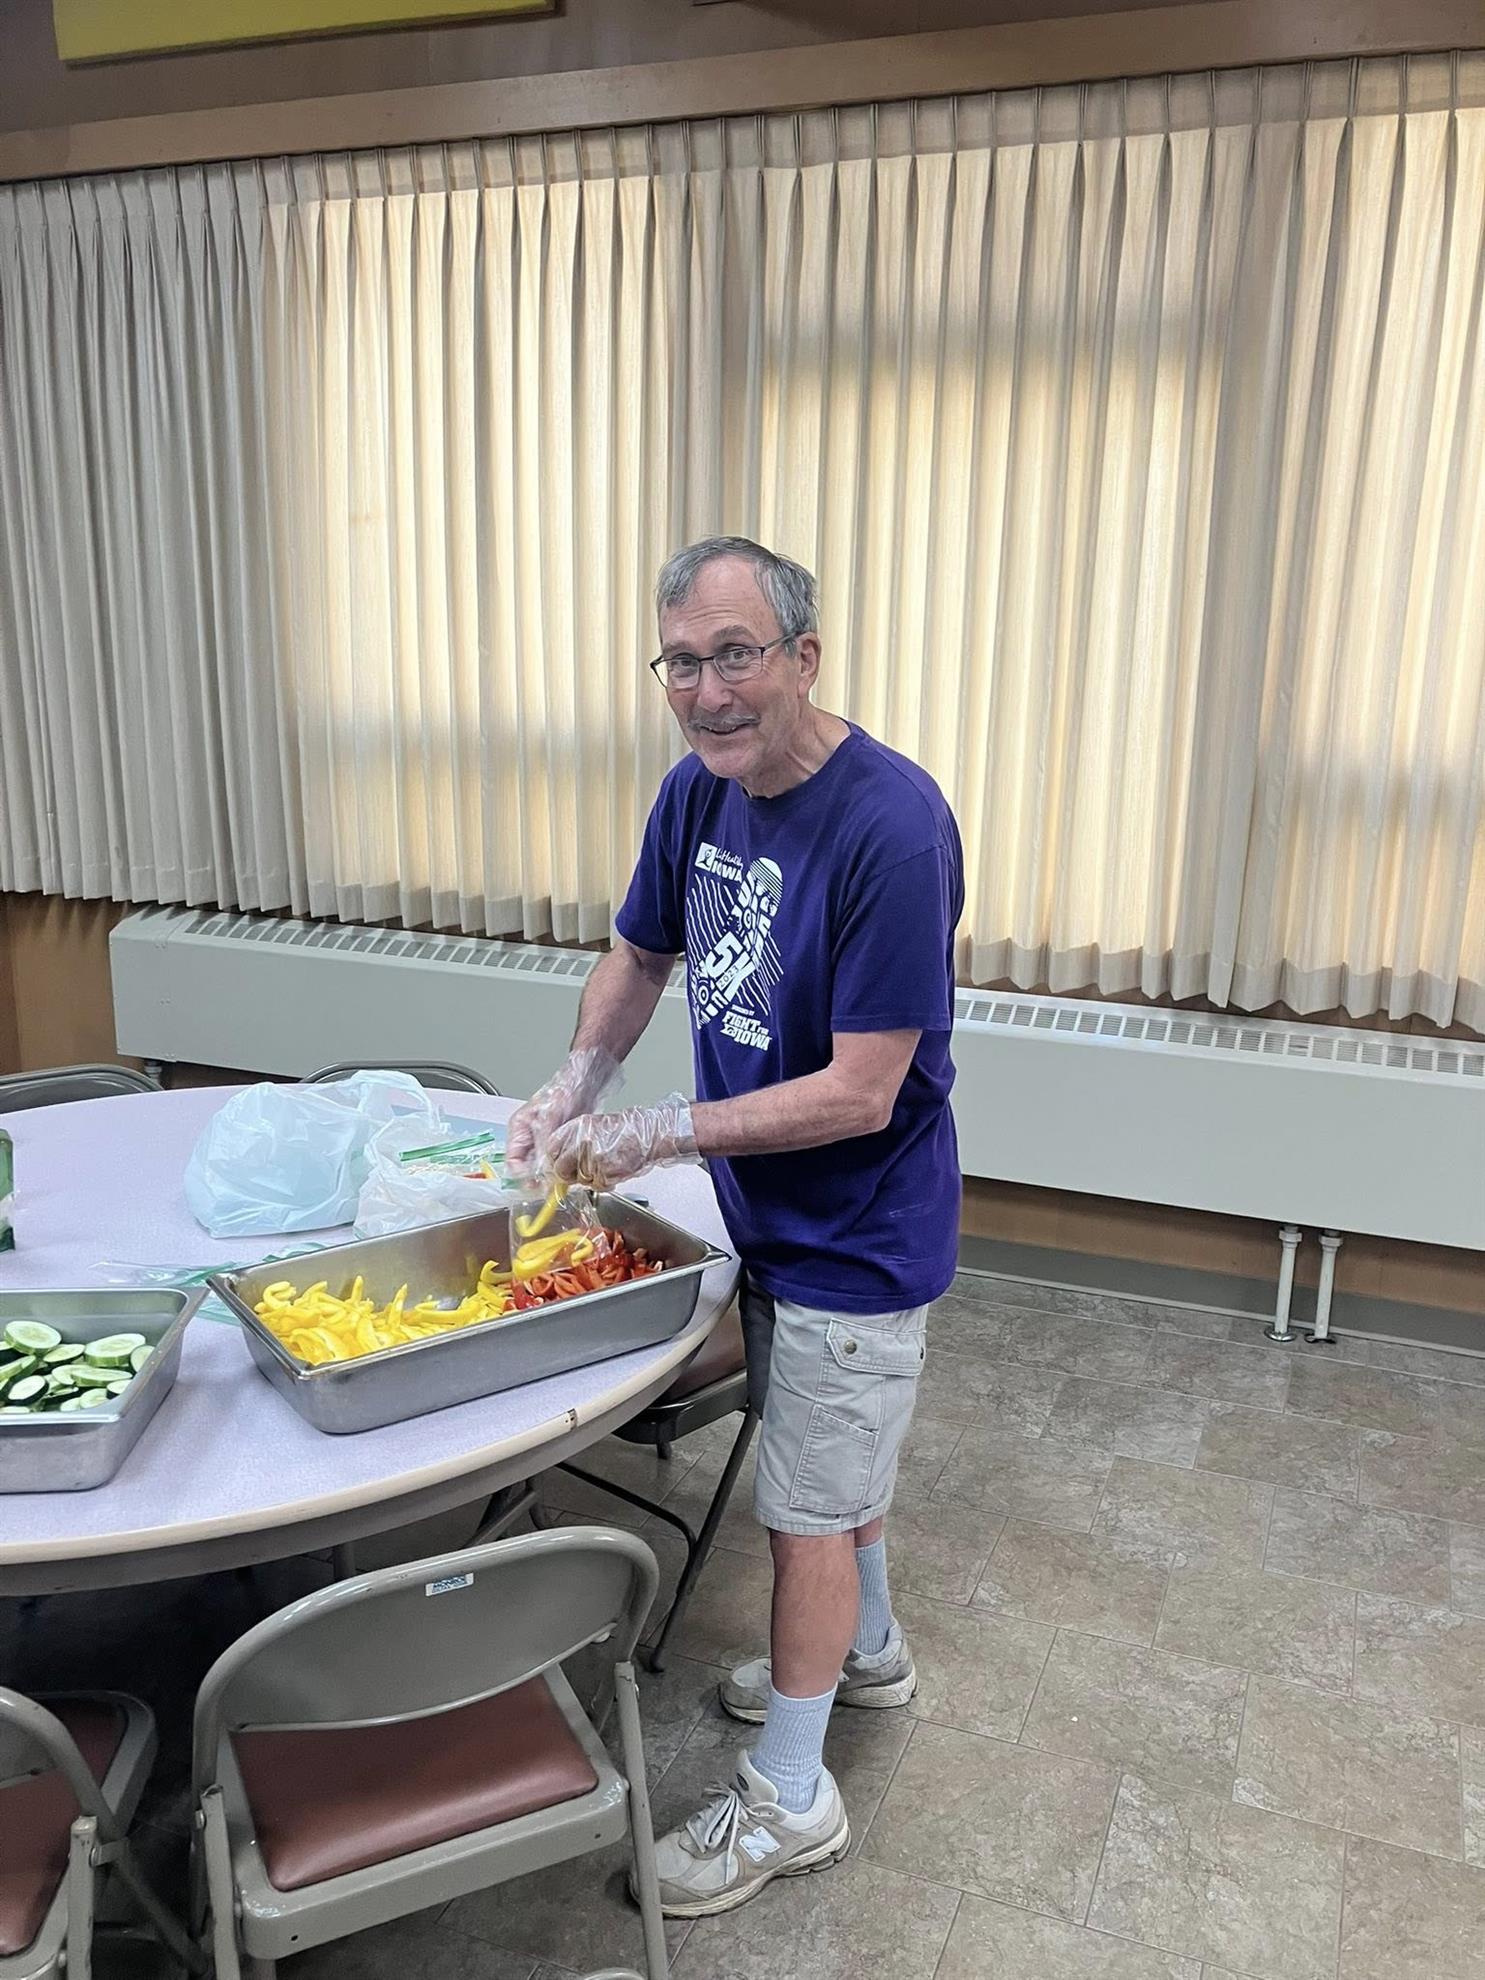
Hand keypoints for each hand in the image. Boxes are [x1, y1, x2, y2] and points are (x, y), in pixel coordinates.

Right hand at [505, 1046, 620, 1180]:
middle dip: (540, 1180)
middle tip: (553, 1188)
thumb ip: (543, 1145)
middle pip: (529, 1169)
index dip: (523, 1178)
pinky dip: (566, 1169)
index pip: (513, 1163)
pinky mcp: (562, 1144)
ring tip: (565, 1180)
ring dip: (554, 1176)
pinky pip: (560, 1163)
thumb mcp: (549, 1118)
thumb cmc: (564, 1090)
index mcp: (519, 1130)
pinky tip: (574, 1172)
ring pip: (545, 1168)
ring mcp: (546, 1142)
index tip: (537, 1187)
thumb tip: (541, 1171)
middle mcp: (530, 1139)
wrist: (586, 1080)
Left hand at [546, 1096, 697, 1189]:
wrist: (648, 1135)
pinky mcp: (605, 1174)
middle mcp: (582, 1143)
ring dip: (590, 1178)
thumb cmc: (624, 1131)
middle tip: (581, 1171)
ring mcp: (593, 1159)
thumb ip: (572, 1142)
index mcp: (576, 1128)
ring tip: (604, 1165)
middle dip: (569, 1174)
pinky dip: (604, 1183)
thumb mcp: (592, 1127)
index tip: (560, 1165)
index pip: (552, 1150)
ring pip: (580, 1180)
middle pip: (561, 1169)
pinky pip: (596, 1186)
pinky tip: (612, 1170)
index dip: (556, 1160)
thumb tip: (558, 1161)